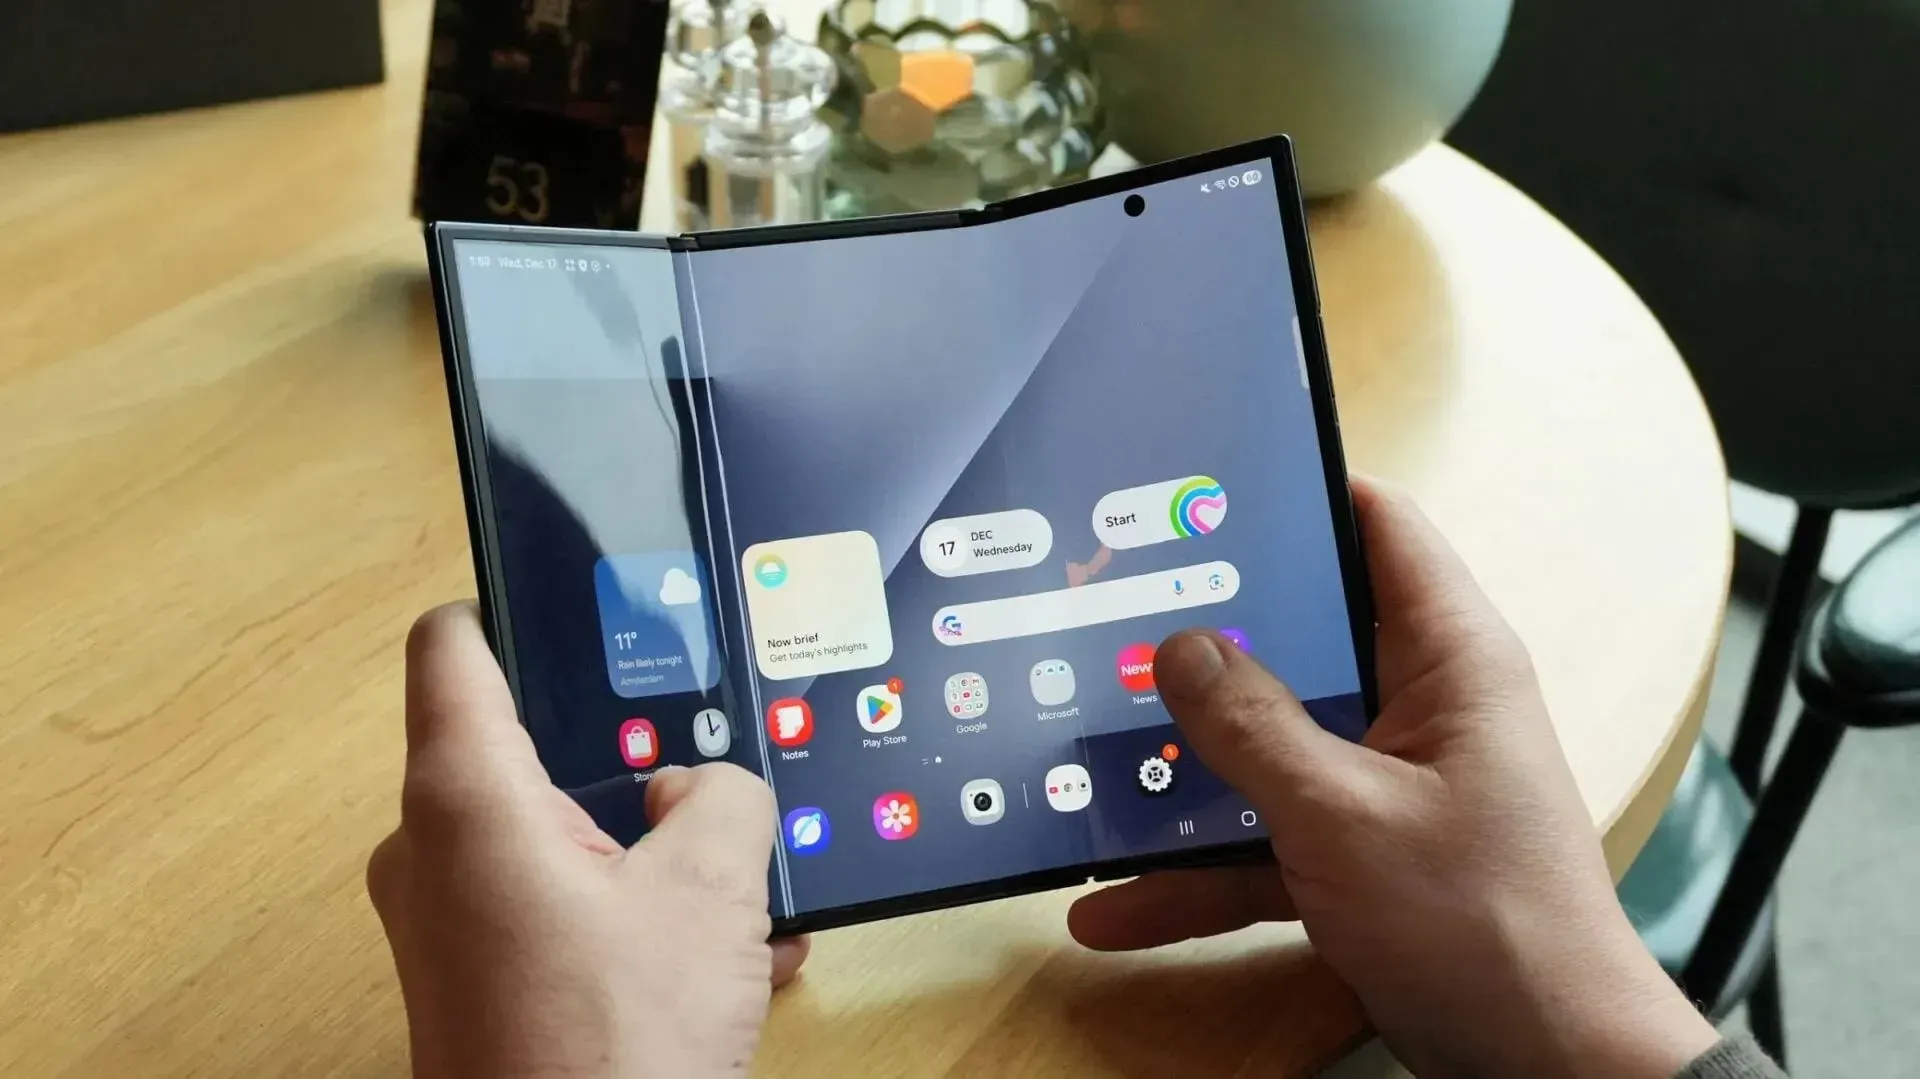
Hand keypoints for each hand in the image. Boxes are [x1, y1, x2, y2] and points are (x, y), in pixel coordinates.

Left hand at [368, 604, 807, 1078]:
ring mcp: (452, 919)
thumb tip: (709, 787)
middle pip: (533, 745)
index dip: (517, 602)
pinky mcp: (480, 976)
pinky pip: (563, 906)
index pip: (455, 644)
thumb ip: (723, 796)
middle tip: (715, 759)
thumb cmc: (609, 1052)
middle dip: (637, 761)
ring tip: (743, 883)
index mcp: (468, 796)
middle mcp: (435, 850)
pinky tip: (728, 952)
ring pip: (565, 837)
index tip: (574, 590)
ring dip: (656, 855)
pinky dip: (638, 914)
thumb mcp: (710, 890)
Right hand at [1068, 479, 1716, 1077]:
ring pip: (1268, 747)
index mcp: (1449, 661)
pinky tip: (1119, 905)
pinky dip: (1200, 870)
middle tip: (1110, 611)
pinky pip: (1265, 841)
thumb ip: (1255, 728)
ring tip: (1089, 761)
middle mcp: (1418, 708)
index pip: (1379, 527)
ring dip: (1185, 767)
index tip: (1203, 481)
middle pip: (1300, 638)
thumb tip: (1182, 646)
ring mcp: (1384, 785)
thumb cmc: (1483, 925)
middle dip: (1207, 637)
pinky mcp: (1359, 857)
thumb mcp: (1346, 816)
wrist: (1542, 1063)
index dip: (1299, 489)